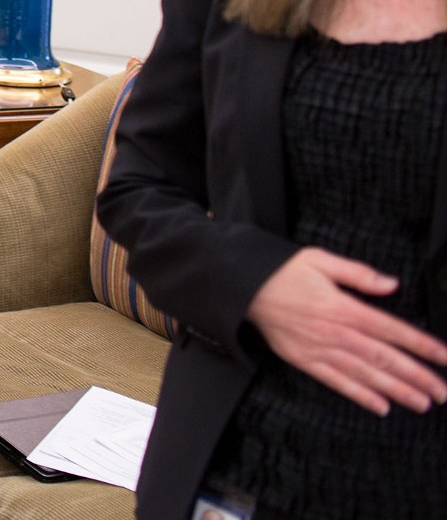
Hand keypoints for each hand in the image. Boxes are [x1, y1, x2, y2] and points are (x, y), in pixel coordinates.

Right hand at [246, 247, 446, 414]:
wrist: (242, 287)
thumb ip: (358, 273)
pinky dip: (359, 396)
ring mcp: (319, 349)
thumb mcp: (319, 260)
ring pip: (365, 374)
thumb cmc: (281, 270)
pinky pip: (336, 382)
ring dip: (396, 390)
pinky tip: (381, 407)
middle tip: (442, 392)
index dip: (421, 345)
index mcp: (343, 308)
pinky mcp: (304, 360)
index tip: (444, 357)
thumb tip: (391, 284)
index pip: (391, 329)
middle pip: (384, 358)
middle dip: (417, 376)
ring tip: (422, 403)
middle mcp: (335, 333)